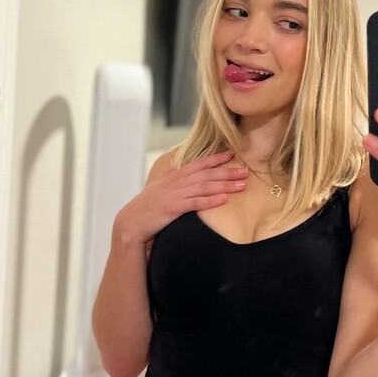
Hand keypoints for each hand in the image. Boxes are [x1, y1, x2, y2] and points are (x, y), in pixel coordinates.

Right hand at [114, 149, 247, 244]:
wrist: (131, 222)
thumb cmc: (146, 206)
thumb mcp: (158, 186)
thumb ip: (170, 175)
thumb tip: (177, 164)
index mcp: (174, 176)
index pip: (199, 164)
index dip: (216, 158)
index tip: (232, 154)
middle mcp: (176, 182)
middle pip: (206, 174)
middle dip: (227, 171)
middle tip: (246, 171)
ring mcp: (175, 194)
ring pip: (204, 186)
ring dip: (225, 185)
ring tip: (242, 185)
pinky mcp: (173, 208)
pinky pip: (195, 203)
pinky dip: (210, 200)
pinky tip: (224, 199)